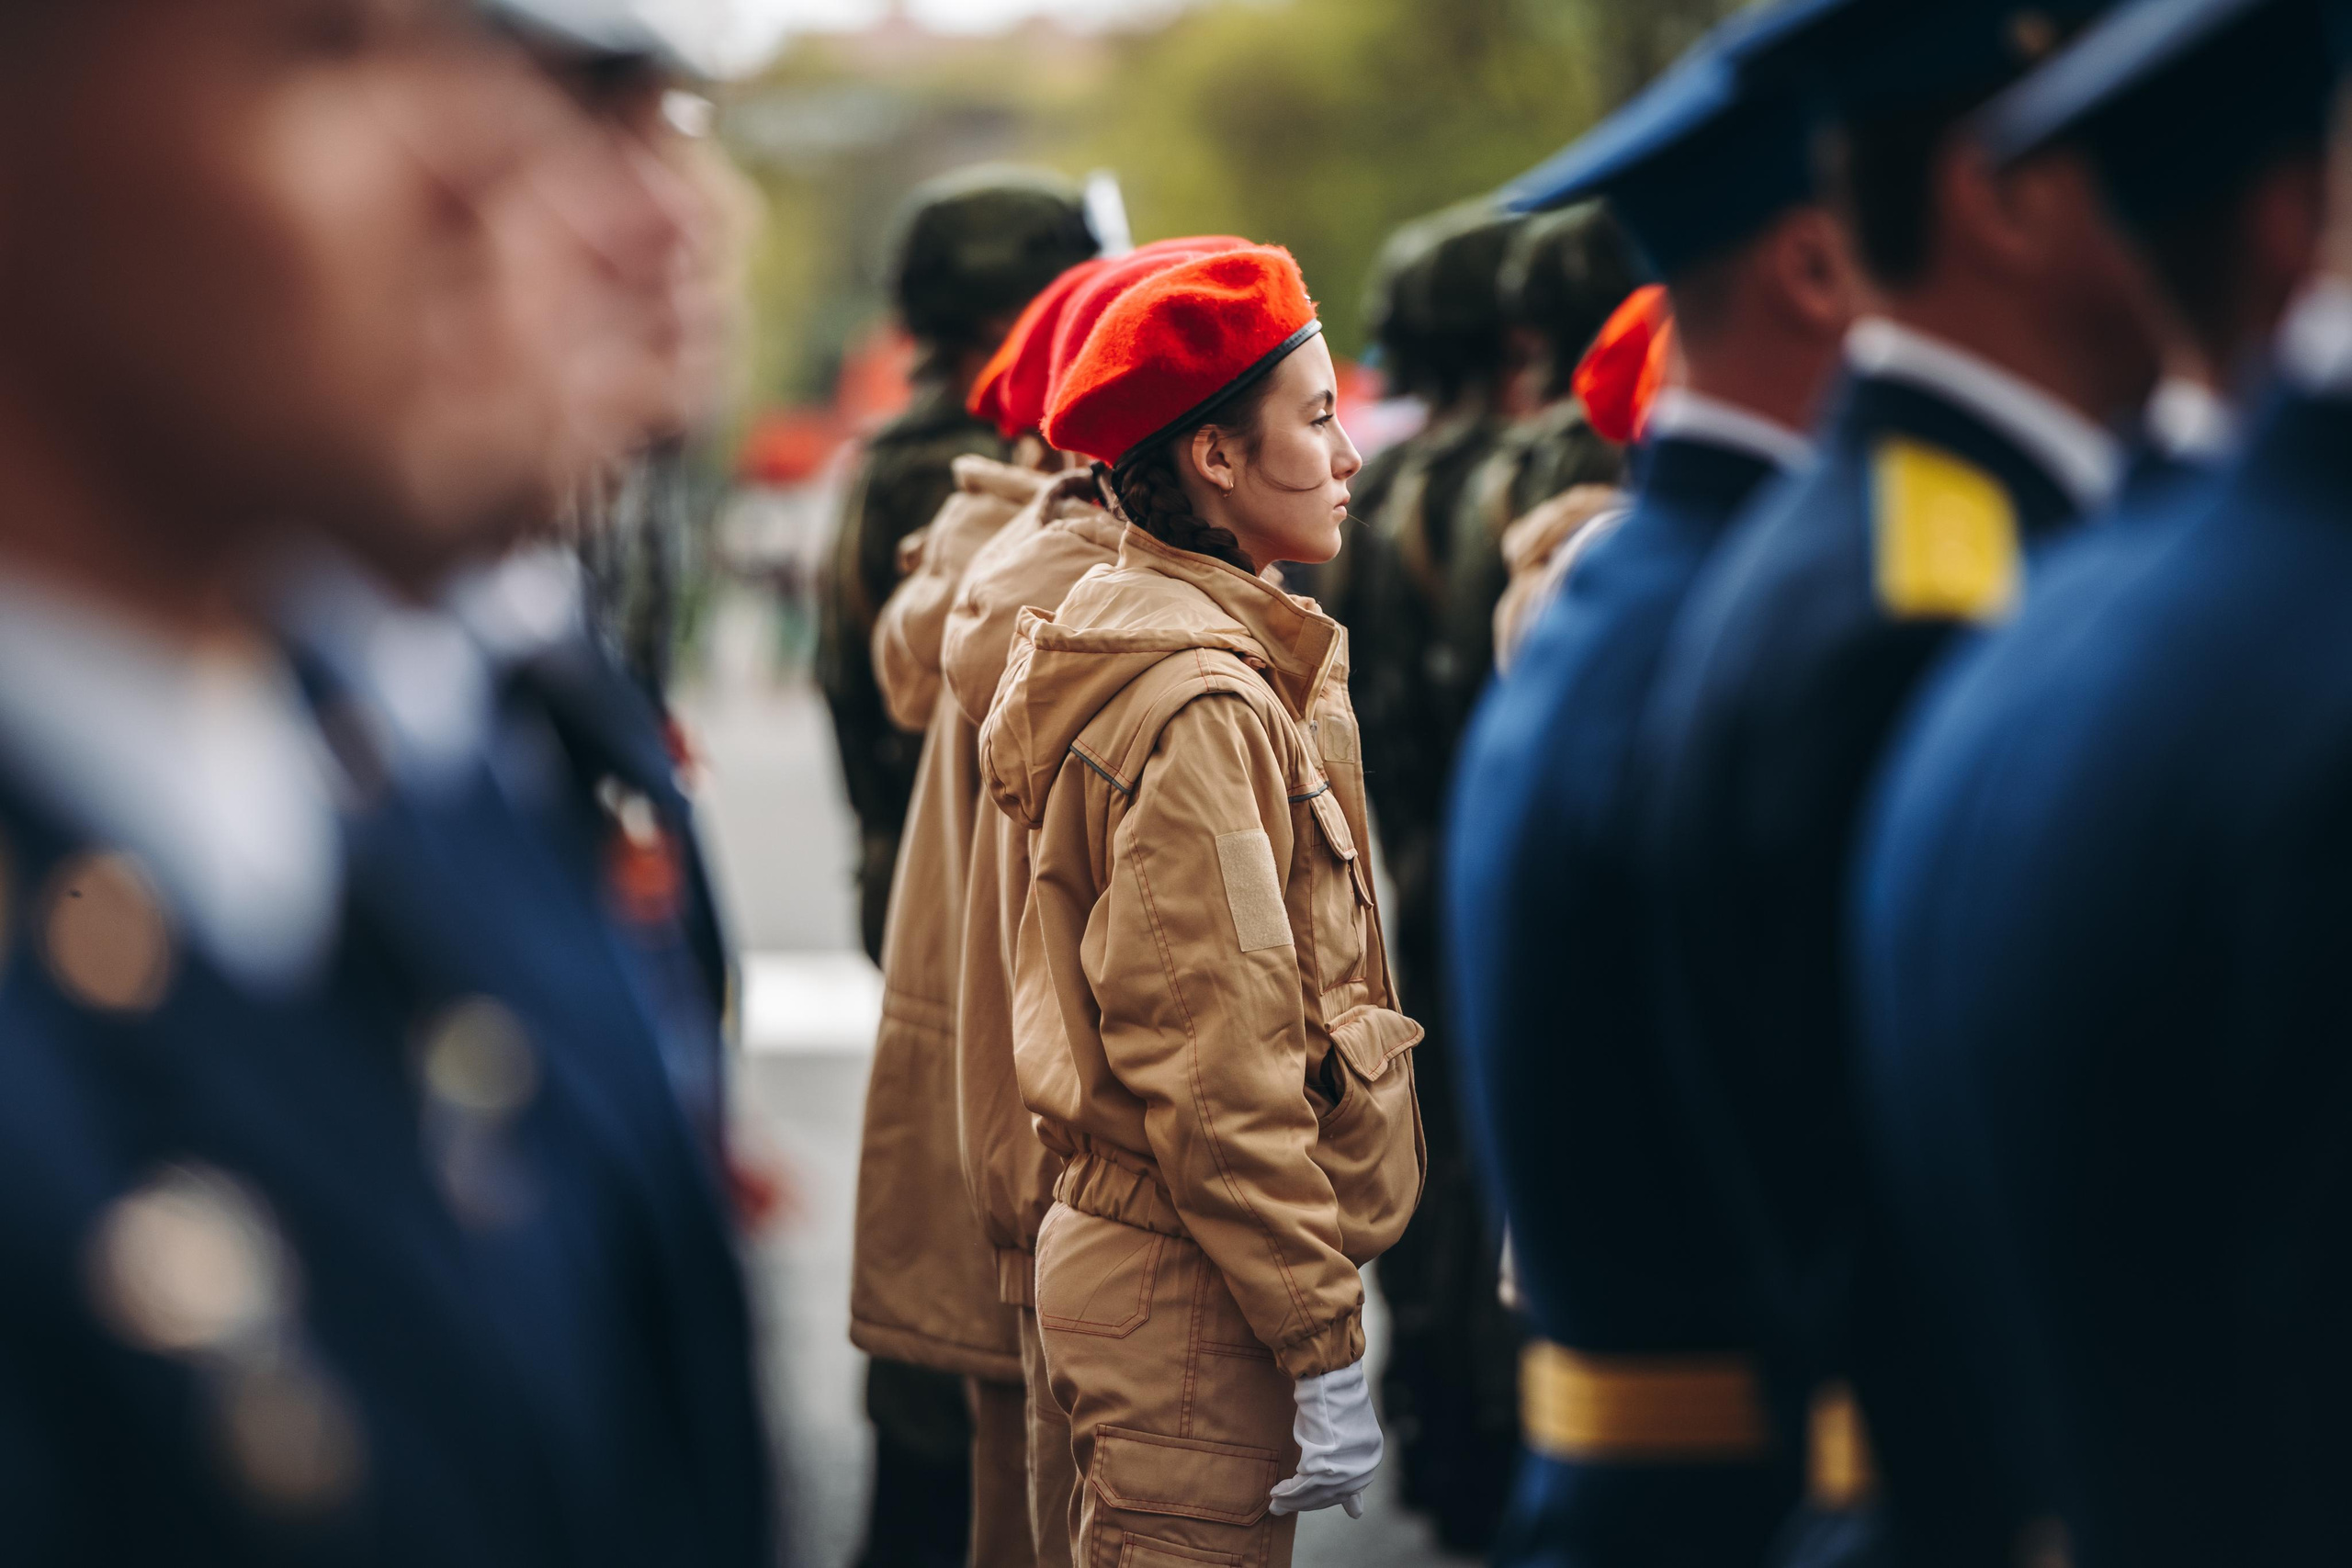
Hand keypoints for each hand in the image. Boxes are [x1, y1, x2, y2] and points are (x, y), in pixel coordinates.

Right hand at [1267, 1360, 1381, 1517]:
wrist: (1329, 1376)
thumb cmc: (1332, 1405)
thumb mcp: (1344, 1443)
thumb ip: (1349, 1477)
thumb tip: (1357, 1514)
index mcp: (1371, 1461)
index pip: (1345, 1492)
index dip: (1321, 1499)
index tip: (1303, 1503)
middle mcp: (1363, 1467)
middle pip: (1328, 1495)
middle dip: (1302, 1503)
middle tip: (1280, 1507)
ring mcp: (1345, 1465)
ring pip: (1314, 1492)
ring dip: (1291, 1499)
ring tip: (1275, 1502)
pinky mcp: (1324, 1461)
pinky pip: (1303, 1484)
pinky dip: (1288, 1491)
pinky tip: (1277, 1492)